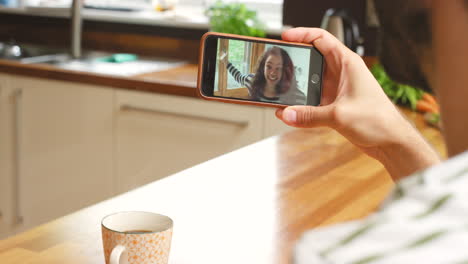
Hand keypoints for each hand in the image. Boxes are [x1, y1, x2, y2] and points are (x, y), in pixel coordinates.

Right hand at [276, 28, 439, 179]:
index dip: (302, 34)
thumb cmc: (378, 121)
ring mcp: (337, 89)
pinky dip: (300, 104)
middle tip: (278, 62)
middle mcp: (341, 73)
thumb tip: (287, 113)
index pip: (322, 38)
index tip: (285, 37)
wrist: (390, 142)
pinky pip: (312, 100)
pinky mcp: (334, 104)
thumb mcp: (340, 115)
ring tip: (280, 88)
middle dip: (295, 60)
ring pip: (310, 81)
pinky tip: (289, 111)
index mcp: (348, 63)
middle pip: (312, 58)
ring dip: (296, 85)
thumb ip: (310, 115)